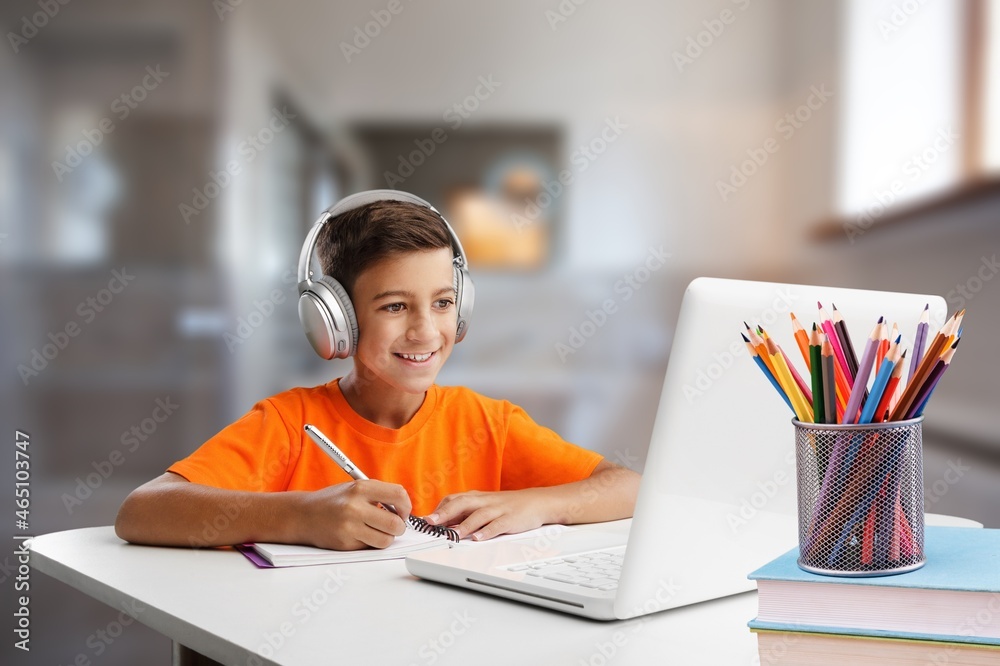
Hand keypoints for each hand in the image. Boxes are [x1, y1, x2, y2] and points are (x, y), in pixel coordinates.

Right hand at [294, 480, 411, 550]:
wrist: (303, 515)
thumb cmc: (333, 501)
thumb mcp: (354, 487)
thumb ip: (378, 494)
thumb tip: (404, 508)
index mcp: (360, 488)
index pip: (398, 495)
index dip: (406, 506)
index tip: (403, 511)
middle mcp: (355, 507)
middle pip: (395, 523)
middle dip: (399, 527)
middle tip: (394, 526)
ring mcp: (349, 527)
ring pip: (385, 540)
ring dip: (386, 538)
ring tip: (376, 530)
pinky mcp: (345, 543)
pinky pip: (369, 547)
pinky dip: (369, 543)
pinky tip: (358, 534)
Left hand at [426, 489, 549, 540]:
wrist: (537, 502)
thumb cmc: (507, 506)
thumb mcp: (485, 505)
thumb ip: (466, 513)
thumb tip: (443, 524)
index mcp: (477, 497)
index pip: (453, 499)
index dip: (438, 509)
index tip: (424, 520)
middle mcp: (485, 501)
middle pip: (462, 503)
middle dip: (445, 513)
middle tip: (431, 523)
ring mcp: (498, 510)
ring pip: (478, 514)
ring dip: (464, 524)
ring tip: (453, 534)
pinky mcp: (511, 519)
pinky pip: (498, 525)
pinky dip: (487, 531)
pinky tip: (478, 539)